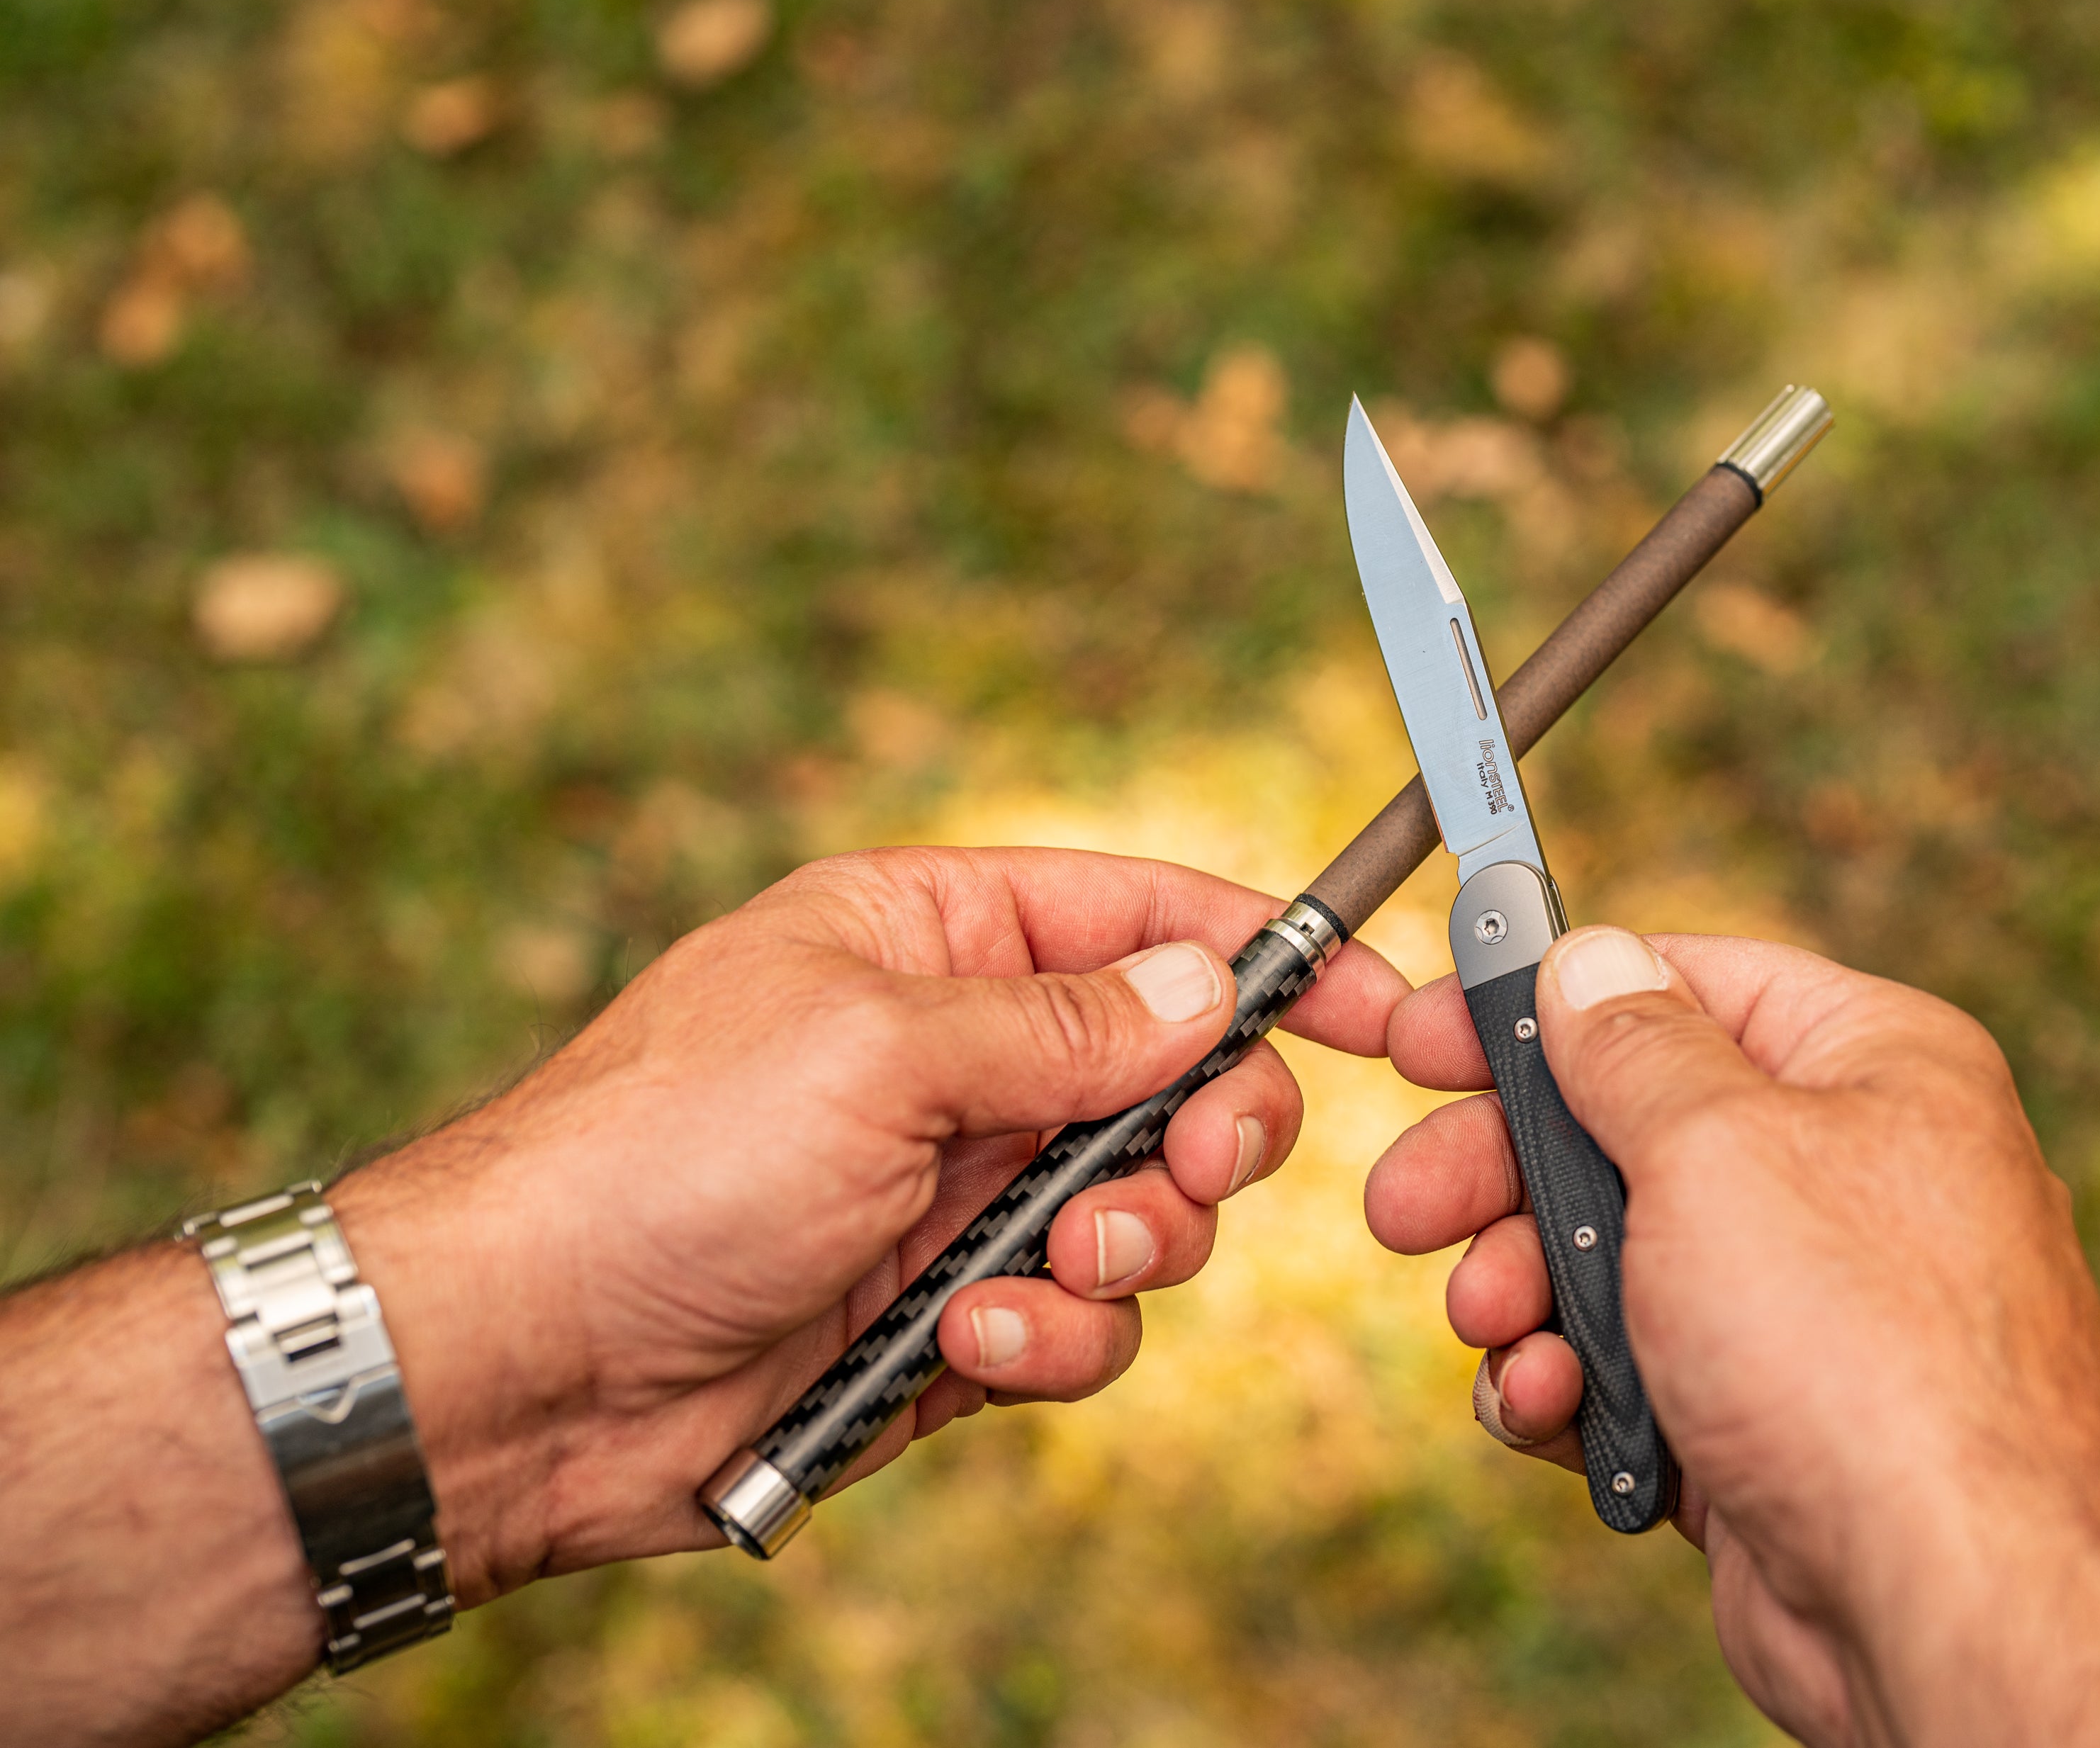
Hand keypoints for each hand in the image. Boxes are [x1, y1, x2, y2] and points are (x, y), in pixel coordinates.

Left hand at [0, 846, 1407, 1747]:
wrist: (527, 1366)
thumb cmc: (665, 1157)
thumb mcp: (876, 1046)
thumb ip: (1067, 1021)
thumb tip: (1211, 985)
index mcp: (933, 939)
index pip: (1150, 918)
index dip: (1277, 956)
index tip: (1388, 1012)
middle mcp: (963, 1058)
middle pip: (1183, 1078)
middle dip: (1201, 1140)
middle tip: (1172, 1182)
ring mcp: (961, 1191)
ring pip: (1148, 1217)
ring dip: (1120, 1259)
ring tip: (1031, 1284)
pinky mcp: (954, 1316)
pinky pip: (1080, 1328)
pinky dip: (1049, 1347)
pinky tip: (967, 1352)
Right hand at [1365, 928, 2099, 1747]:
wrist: (1949, 1605)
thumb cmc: (1863, 1349)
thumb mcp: (1717, 1147)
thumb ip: (1631, 1047)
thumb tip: (1586, 959)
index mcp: (1874, 1068)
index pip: (1685, 985)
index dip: (1542, 1002)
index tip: (1426, 1037)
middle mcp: (1848, 1175)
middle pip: (1626, 1131)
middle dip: (1503, 1172)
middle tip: (1403, 1205)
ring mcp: (1806, 1308)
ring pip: (1613, 1261)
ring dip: (1527, 1290)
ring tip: (1492, 1325)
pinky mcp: (1763, 1422)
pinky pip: (1632, 1374)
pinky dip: (1573, 1387)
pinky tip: (1549, 1409)